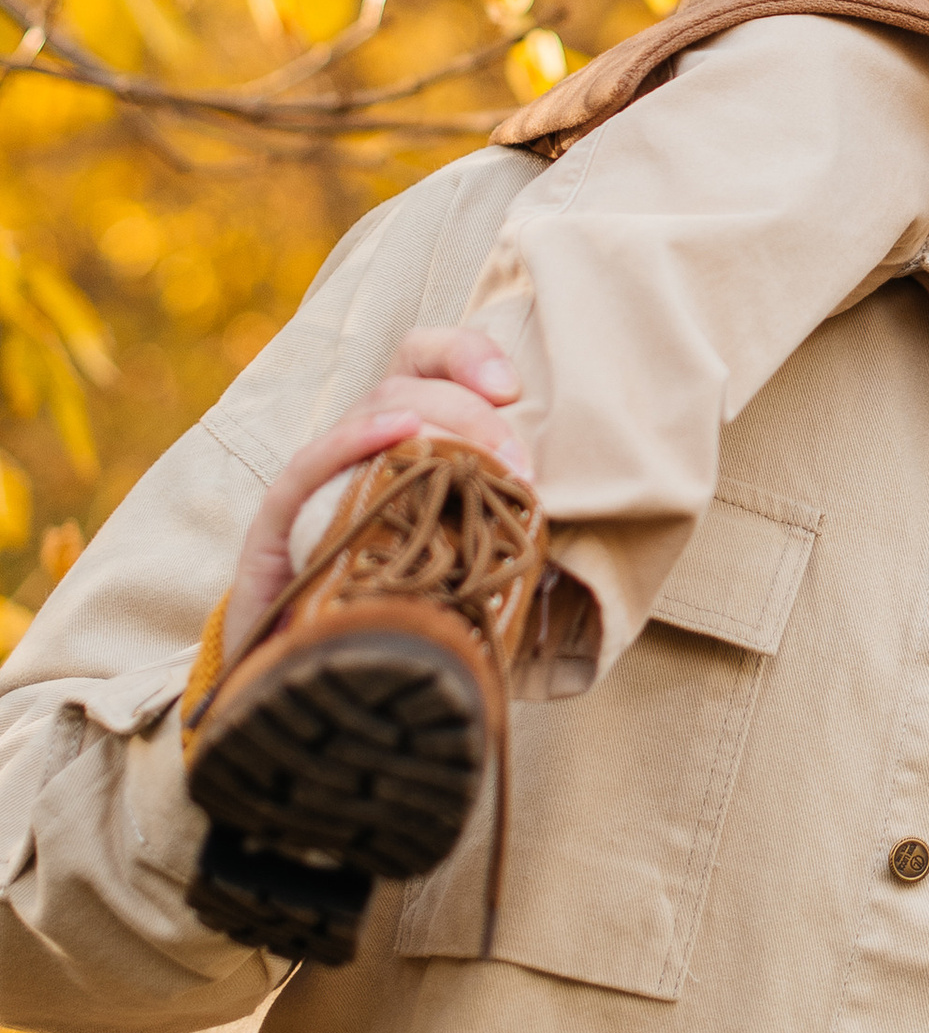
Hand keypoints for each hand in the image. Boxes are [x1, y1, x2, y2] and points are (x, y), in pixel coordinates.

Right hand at [229, 330, 527, 647]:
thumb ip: (492, 524)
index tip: (512, 388)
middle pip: (407, 383)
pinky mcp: (277, 523)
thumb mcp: (455, 557)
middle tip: (517, 466)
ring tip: (481, 463)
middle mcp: (355, 447)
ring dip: (436, 426)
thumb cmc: (397, 611)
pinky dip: (354, 440)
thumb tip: (548, 509)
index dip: (467, 355)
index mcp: (399, 439)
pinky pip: (308, 468)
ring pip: (370, 411)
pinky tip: (398, 431)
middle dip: (472, 411)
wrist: (309, 677)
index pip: (424, 362)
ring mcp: (314, 481)